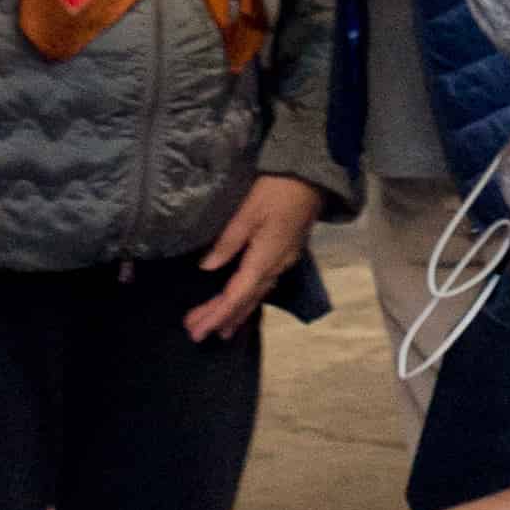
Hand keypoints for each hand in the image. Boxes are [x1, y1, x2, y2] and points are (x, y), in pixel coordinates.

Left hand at [182, 170, 321, 346]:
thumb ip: (227, 242)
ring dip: (236, 313)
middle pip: (246, 300)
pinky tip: (243, 303)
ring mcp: (284, 261)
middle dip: (221, 318)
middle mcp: (276, 266)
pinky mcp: (285, 254)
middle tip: (196, 333)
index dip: (215, 314)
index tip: (197, 330)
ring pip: (257, 295)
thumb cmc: (277, 190)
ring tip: (219, 330)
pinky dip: (249, 299)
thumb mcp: (248, 212)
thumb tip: (207, 268)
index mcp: (265, 258)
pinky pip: (264, 286)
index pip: (236, 295)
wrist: (313, 176)